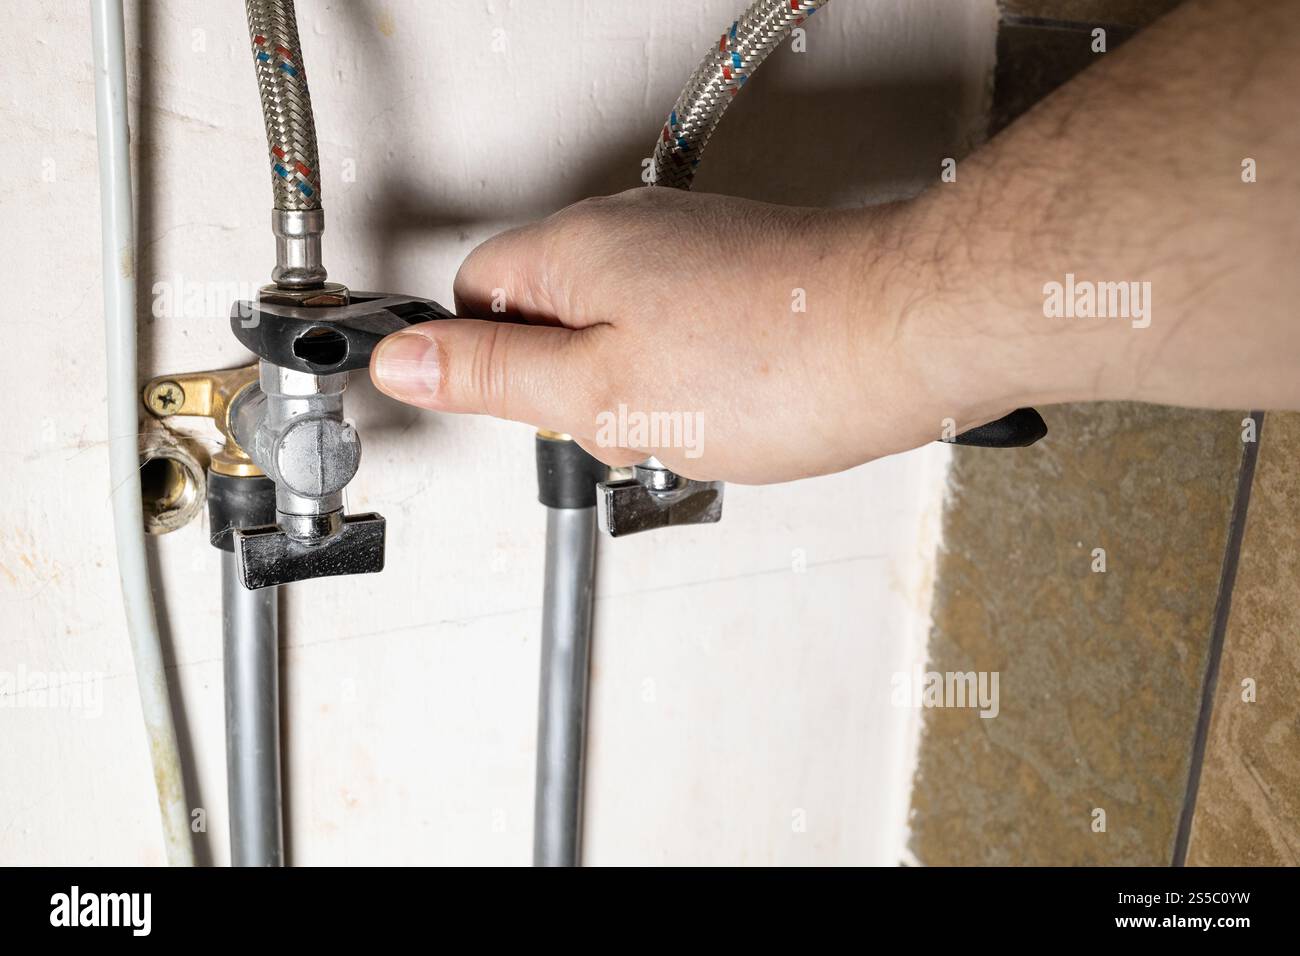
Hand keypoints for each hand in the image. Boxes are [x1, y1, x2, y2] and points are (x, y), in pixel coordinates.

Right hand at [368, 187, 992, 483]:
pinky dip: (692, 381)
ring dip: (635, 391)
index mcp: (575, 249)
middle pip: (546, 315)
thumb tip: (403, 361)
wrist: (908, 337)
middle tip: (618, 422)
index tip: (516, 408)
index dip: (481, 362)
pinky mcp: (741, 278)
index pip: (474, 293)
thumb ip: (494, 377)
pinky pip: (680, 335)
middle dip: (568, 386)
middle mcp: (631, 234)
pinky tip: (730, 409)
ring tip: (690, 418)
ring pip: (617, 333)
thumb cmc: (776, 362)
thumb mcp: (600, 392)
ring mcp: (691, 252)